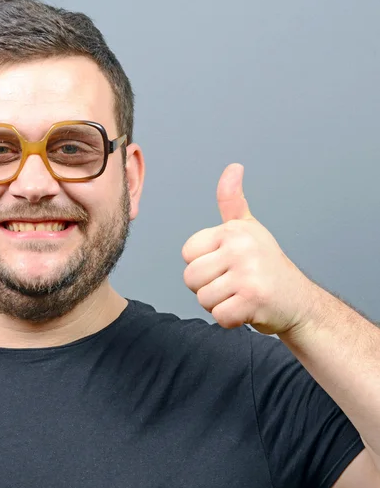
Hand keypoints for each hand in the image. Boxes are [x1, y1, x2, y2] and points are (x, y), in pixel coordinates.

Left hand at [182, 164, 313, 334]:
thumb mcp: (248, 228)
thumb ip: (232, 201)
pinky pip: (219, 316)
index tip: (226, 264)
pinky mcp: (253, 299)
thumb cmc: (266, 264)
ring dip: (220, 304)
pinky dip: (231, 319)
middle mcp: (240, 247)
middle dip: (208, 287)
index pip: (187, 254)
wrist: (299, 301)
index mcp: (233, 230)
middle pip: (191, 278)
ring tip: (241, 295)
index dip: (202, 265)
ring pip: (203, 298)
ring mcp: (248, 273)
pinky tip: (248, 308)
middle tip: (234, 283)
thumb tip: (233, 167)